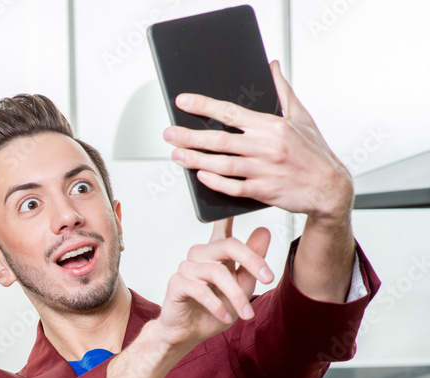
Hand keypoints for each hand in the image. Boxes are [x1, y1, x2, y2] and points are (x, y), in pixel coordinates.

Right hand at [156, 218, 272, 348]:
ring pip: (217, 272)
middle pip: (228, 245)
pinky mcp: (176, 284)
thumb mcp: (242, 287)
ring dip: (236, 296)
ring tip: (246, 314)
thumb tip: (264, 232)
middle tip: (268, 279)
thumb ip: (252, 262)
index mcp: (215, 254)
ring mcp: (186, 268)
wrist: (189, 334)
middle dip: (252, 261)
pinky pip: (200, 290)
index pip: (222, 228)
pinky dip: (217, 306)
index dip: (229, 214)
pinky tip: (226, 316)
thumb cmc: (213, 310)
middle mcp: (199, 256)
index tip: (239, 201)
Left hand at [164, 61, 352, 224]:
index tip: (182, 101)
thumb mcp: (301, 117)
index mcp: (272, 126)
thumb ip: (282, 91)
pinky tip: (199, 176)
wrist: (330, 187)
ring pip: (222, 164)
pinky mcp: (264, 191)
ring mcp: (264, 170)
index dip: (203, 106)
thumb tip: (271, 66)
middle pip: (219, 140)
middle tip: (168, 133)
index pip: (230, 112)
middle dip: (189, 136)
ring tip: (176, 155)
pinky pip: (233, 187)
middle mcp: (266, 147)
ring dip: (195, 160)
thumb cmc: (314, 152)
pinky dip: (215, 182)